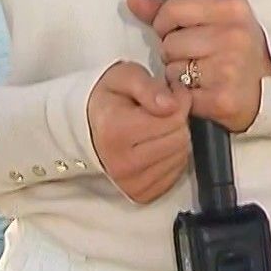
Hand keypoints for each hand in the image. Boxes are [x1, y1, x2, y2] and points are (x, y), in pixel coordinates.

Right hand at [86, 61, 192, 204]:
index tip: (170, 93)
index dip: (180, 100)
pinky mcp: (140, 194)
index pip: (174, 117)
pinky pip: (175, 174)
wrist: (89, 126)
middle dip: (178, 120)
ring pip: (181, 157)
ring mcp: (130, 183)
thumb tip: (171, 105)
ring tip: (158, 127)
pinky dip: (172, 158)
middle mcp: (121, 163)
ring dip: (177, 139)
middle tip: (164, 110)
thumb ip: (149, 86)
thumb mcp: (125, 76)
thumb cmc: (110, 98)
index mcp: (115, 131)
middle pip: (180, 139)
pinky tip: (157, 146)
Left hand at [127, 0, 270, 133]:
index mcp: (232, 8)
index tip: (176, 31)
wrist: (269, 89)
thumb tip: (133, 0)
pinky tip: (202, 91)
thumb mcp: (214, 18)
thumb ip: (170, 8)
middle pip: (169, 42)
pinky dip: (184, 97)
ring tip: (200, 74)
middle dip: (173, 52)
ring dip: (177, 76)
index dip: (164, 23)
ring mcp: (229, 68)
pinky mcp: (222, 99)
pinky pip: (179, 95)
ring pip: (171, 70)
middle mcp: (234, 36)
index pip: (172, 9)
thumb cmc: (237, 49)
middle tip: (195, 56)